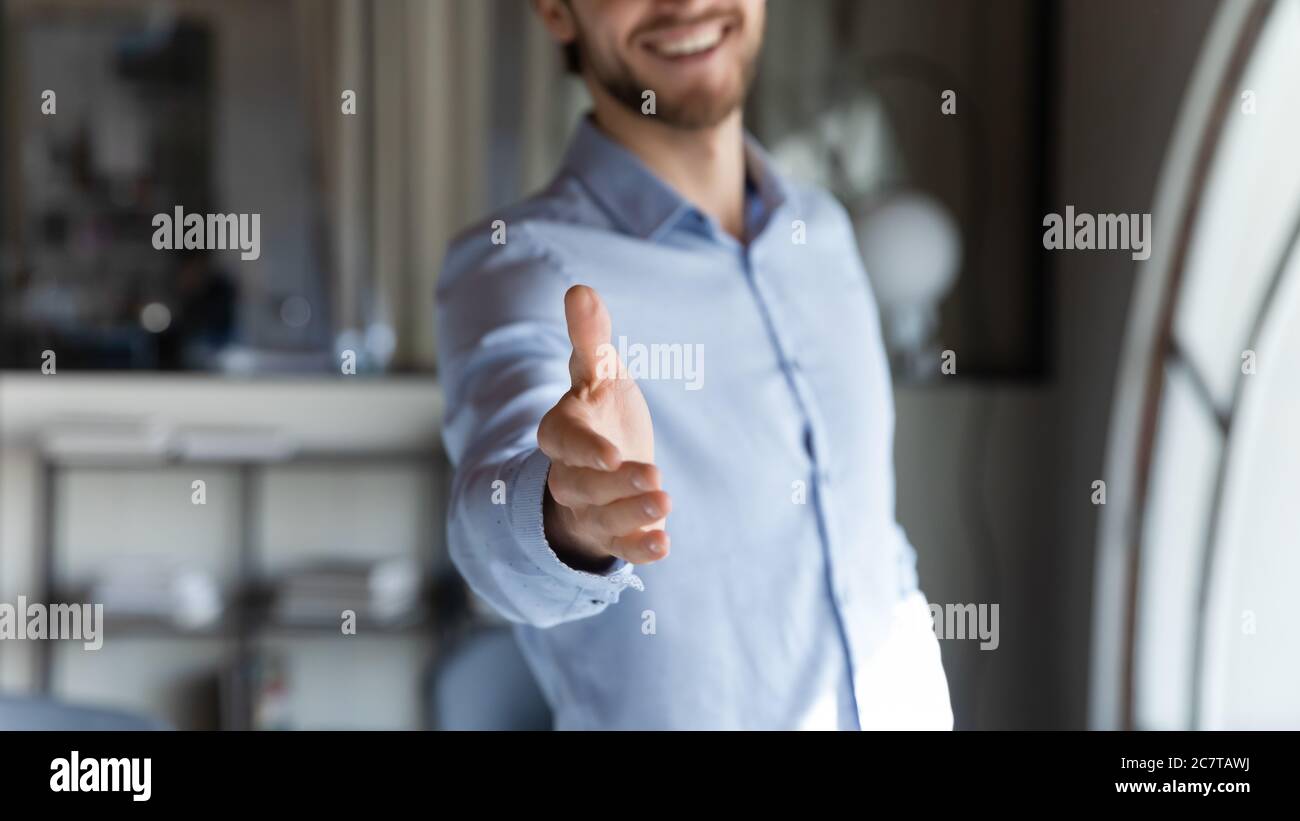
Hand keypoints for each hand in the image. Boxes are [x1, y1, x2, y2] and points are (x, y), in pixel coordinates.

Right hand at [538, 285, 670, 570]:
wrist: (602, 460)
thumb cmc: (599, 409)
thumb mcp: (598, 372)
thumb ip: (590, 338)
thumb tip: (580, 290)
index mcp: (562, 431)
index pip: (562, 441)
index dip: (583, 450)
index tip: (612, 454)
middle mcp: (570, 473)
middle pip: (582, 485)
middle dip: (616, 487)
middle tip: (656, 481)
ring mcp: (591, 506)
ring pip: (602, 516)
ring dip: (631, 515)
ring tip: (666, 505)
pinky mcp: (613, 532)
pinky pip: (621, 545)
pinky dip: (639, 549)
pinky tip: (663, 547)